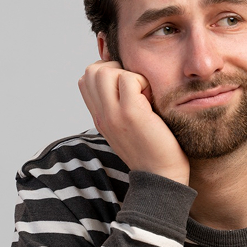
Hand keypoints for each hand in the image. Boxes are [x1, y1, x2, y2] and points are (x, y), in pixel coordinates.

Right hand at [77, 60, 189, 184]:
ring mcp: (113, 114)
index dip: (106, 73)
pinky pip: (128, 78)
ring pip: (104, 71)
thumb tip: (127, 80)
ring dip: (127, 74)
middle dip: (115, 69)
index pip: (85, 80)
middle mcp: (101, 115)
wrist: (162, 177)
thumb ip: (120, 107)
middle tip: (136, 87)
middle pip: (91, 71)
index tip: (127, 86)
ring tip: (142, 93)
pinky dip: (142, 81)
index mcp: (99, 118)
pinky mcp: (130, 113)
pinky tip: (152, 99)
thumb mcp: (128, 127)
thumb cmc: (153, 150)